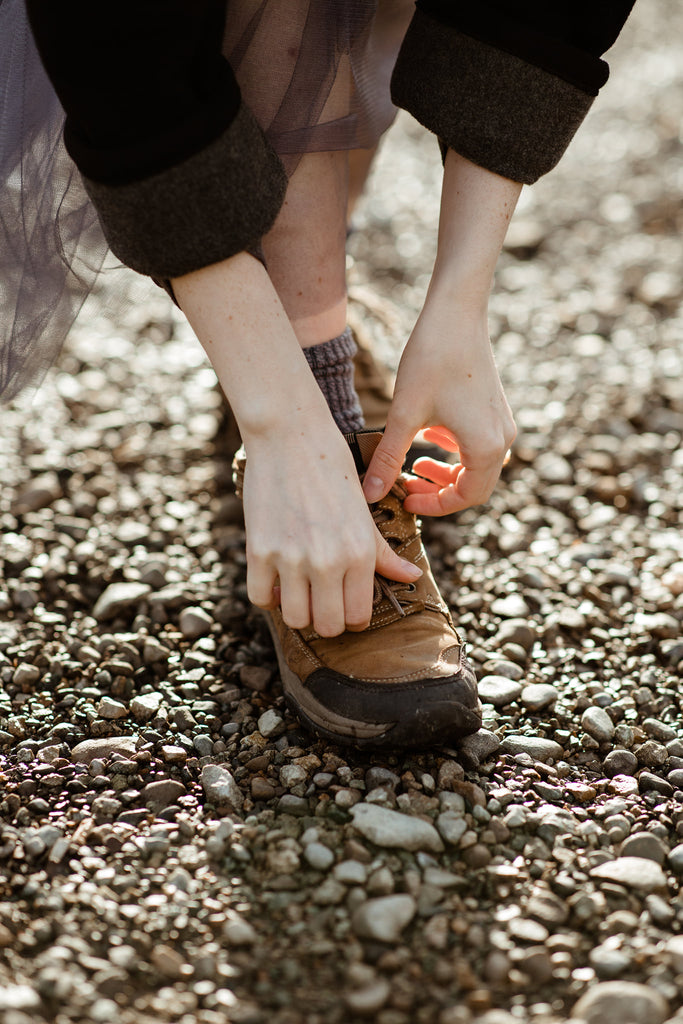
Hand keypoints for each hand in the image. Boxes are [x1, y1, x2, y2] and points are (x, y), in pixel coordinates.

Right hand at [243, 419, 421, 636]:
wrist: (291, 437)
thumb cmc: (333, 470)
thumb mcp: (364, 512)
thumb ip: (384, 552)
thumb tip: (412, 576)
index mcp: (359, 553)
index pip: (358, 616)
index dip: (352, 618)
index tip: (345, 607)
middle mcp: (328, 561)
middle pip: (327, 626)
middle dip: (326, 620)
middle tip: (322, 602)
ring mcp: (291, 558)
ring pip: (295, 618)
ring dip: (297, 610)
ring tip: (299, 591)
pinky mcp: (260, 550)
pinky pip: (261, 599)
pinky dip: (268, 595)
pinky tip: (276, 579)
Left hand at [363, 302, 514, 514]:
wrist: (455, 312)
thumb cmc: (432, 359)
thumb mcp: (404, 415)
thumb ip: (388, 458)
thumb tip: (369, 495)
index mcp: (486, 447)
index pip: (465, 498)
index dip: (434, 506)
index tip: (404, 500)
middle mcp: (502, 438)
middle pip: (474, 486)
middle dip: (439, 492)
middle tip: (405, 486)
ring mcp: (501, 422)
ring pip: (477, 466)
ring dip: (447, 472)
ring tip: (414, 464)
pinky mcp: (493, 408)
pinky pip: (478, 444)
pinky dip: (454, 451)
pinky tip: (427, 435)